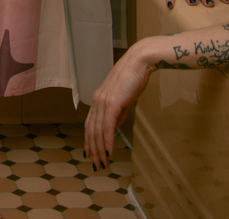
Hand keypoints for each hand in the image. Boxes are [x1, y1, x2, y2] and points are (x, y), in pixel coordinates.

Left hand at [84, 43, 156, 170]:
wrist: (139, 63)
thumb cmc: (133, 78)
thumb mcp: (123, 98)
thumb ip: (117, 112)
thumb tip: (113, 126)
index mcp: (98, 100)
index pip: (90, 124)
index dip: (89, 141)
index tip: (90, 154)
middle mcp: (97, 101)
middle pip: (92, 131)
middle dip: (94, 150)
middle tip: (97, 165)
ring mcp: (103, 102)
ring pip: (98, 131)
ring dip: (100, 150)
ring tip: (103, 163)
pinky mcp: (112, 103)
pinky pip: (107, 127)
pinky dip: (107, 141)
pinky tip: (109, 152)